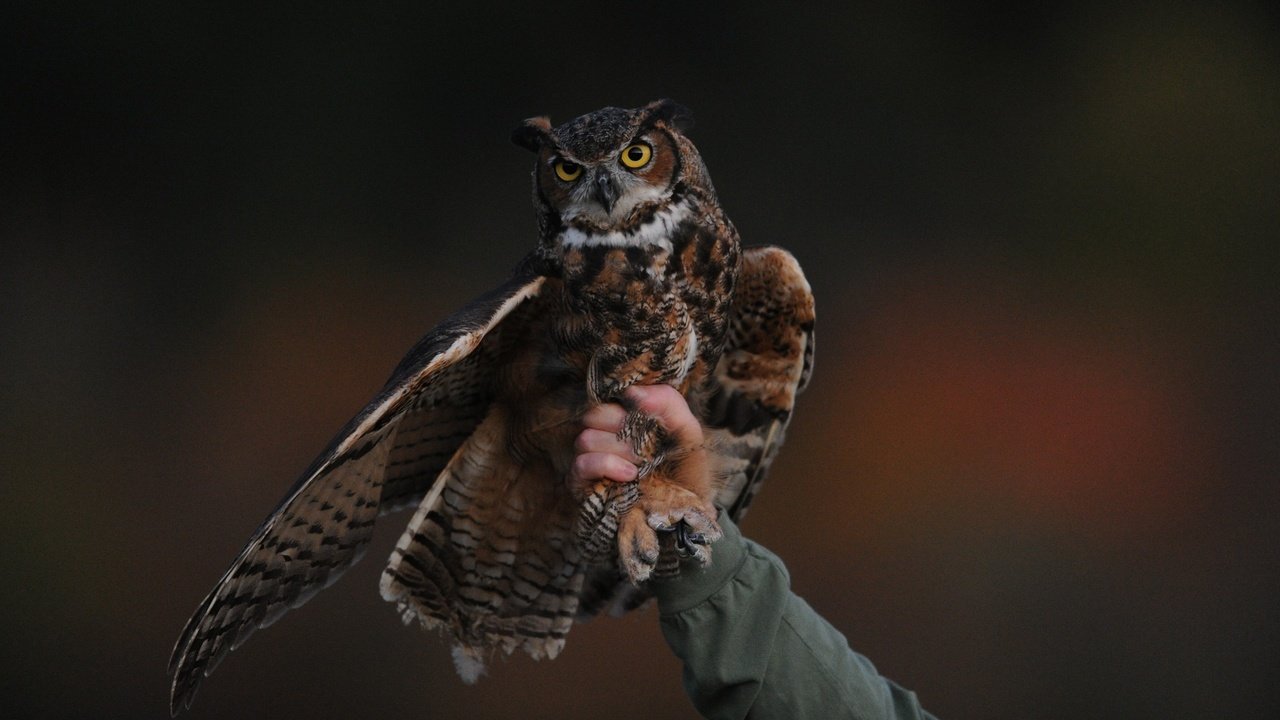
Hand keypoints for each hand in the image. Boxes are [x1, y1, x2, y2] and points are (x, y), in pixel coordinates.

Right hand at [569, 385, 704, 495]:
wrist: (684, 520)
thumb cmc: (686, 476)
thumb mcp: (689, 435)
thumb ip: (669, 404)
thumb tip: (633, 393)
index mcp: (628, 423)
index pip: (613, 399)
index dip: (628, 401)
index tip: (647, 411)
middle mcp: (606, 439)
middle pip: (593, 415)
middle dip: (619, 424)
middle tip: (643, 443)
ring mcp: (592, 462)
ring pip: (585, 438)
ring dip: (616, 449)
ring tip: (640, 464)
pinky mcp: (583, 486)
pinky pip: (581, 463)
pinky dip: (605, 464)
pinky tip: (629, 475)